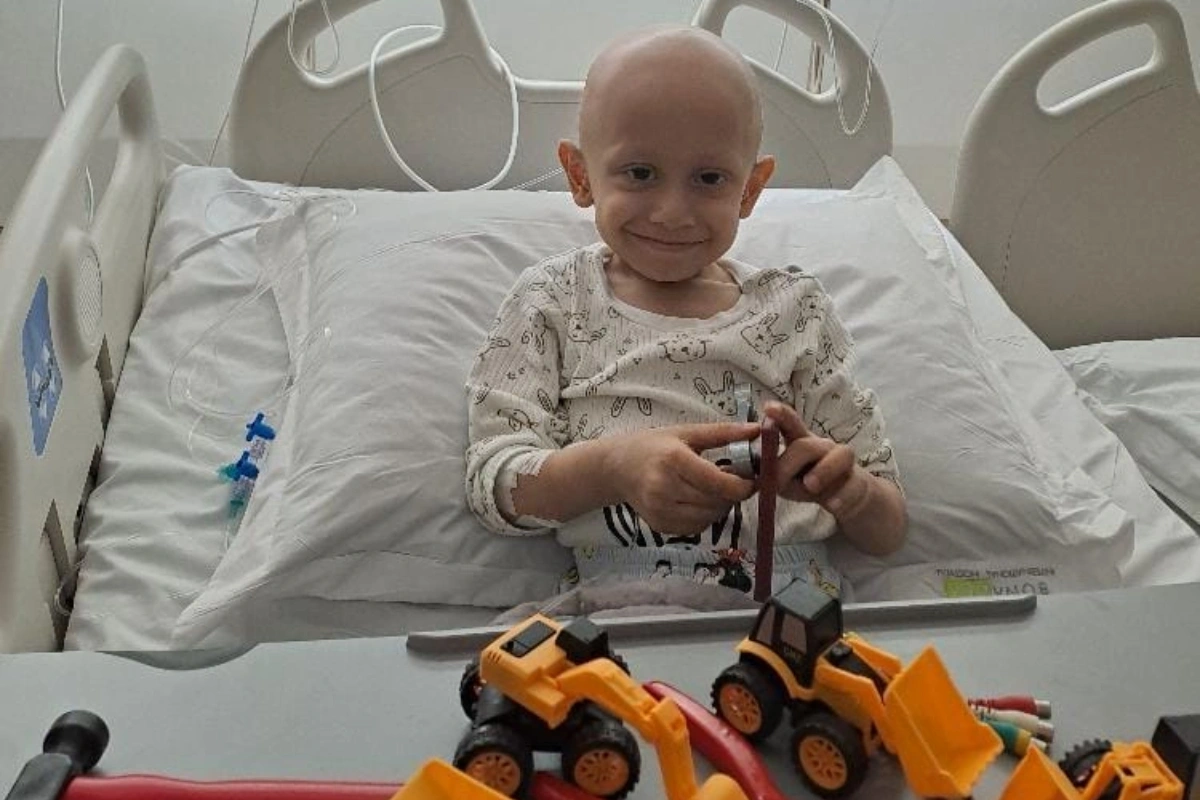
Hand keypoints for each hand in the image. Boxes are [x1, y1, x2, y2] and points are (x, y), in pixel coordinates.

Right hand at [607, 422, 759, 535]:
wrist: (616, 468)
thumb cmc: (653, 445)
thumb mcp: (686, 432)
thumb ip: (723, 432)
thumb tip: (757, 430)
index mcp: (674, 460)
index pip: (719, 483)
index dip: (743, 486)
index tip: (752, 480)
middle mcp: (665, 489)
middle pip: (717, 502)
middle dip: (733, 495)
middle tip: (735, 481)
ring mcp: (660, 511)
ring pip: (709, 517)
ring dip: (721, 506)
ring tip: (716, 489)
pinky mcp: (659, 526)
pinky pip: (696, 527)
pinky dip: (706, 516)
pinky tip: (700, 501)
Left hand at [762, 402, 870, 519]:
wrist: (846, 497)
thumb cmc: (808, 483)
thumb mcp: (785, 479)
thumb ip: (771, 474)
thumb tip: (751, 474)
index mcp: (801, 442)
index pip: (791, 424)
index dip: (781, 415)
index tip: (768, 408)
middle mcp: (823, 447)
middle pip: (807, 445)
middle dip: (789, 463)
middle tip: (775, 482)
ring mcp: (843, 463)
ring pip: (839, 456)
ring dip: (823, 471)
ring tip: (810, 485)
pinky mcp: (857, 482)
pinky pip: (852, 486)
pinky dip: (841, 496)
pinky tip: (833, 505)